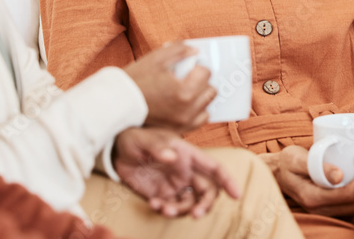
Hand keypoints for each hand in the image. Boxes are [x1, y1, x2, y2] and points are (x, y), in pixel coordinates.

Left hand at [113, 127, 239, 217]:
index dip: (228, 180)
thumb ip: (158, 148)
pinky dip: (164, 210)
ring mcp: (174, 185)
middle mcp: (186, 171)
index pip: (214, 168)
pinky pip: (171, 208)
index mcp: (188, 155)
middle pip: (207, 191)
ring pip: (190, 203)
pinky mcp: (161, 195)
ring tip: (164, 209)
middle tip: (195, 215)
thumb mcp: (144, 139)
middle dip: (205, 205)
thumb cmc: (135, 138)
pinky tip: (153, 204)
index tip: (236, 195)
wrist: (116, 151)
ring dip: (181, 211)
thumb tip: (173, 157)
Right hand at [122, 43, 216, 131]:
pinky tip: (186, 103)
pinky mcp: (178, 129)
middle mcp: (187, 109)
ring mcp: (183, 122)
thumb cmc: (136, 78)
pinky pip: (200, 120)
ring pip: (207, 105)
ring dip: (201, 96)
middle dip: (201, 81)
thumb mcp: (158, 58)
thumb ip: (180, 51)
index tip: (187, 67)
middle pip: (210, 90)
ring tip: (186, 90)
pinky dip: (197, 111)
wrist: (117, 102)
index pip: (206, 73)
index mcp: (184, 90)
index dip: (197, 66)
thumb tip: (197, 51)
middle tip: (188, 77)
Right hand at [261, 146, 353, 216]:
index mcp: (312, 198)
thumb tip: (340, 176)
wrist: (275, 172)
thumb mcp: (296, 158)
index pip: (347, 195)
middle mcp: (319, 209)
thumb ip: (316, 166)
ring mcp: (323, 211)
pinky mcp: (327, 207)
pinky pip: (349, 205)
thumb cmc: (286, 161)